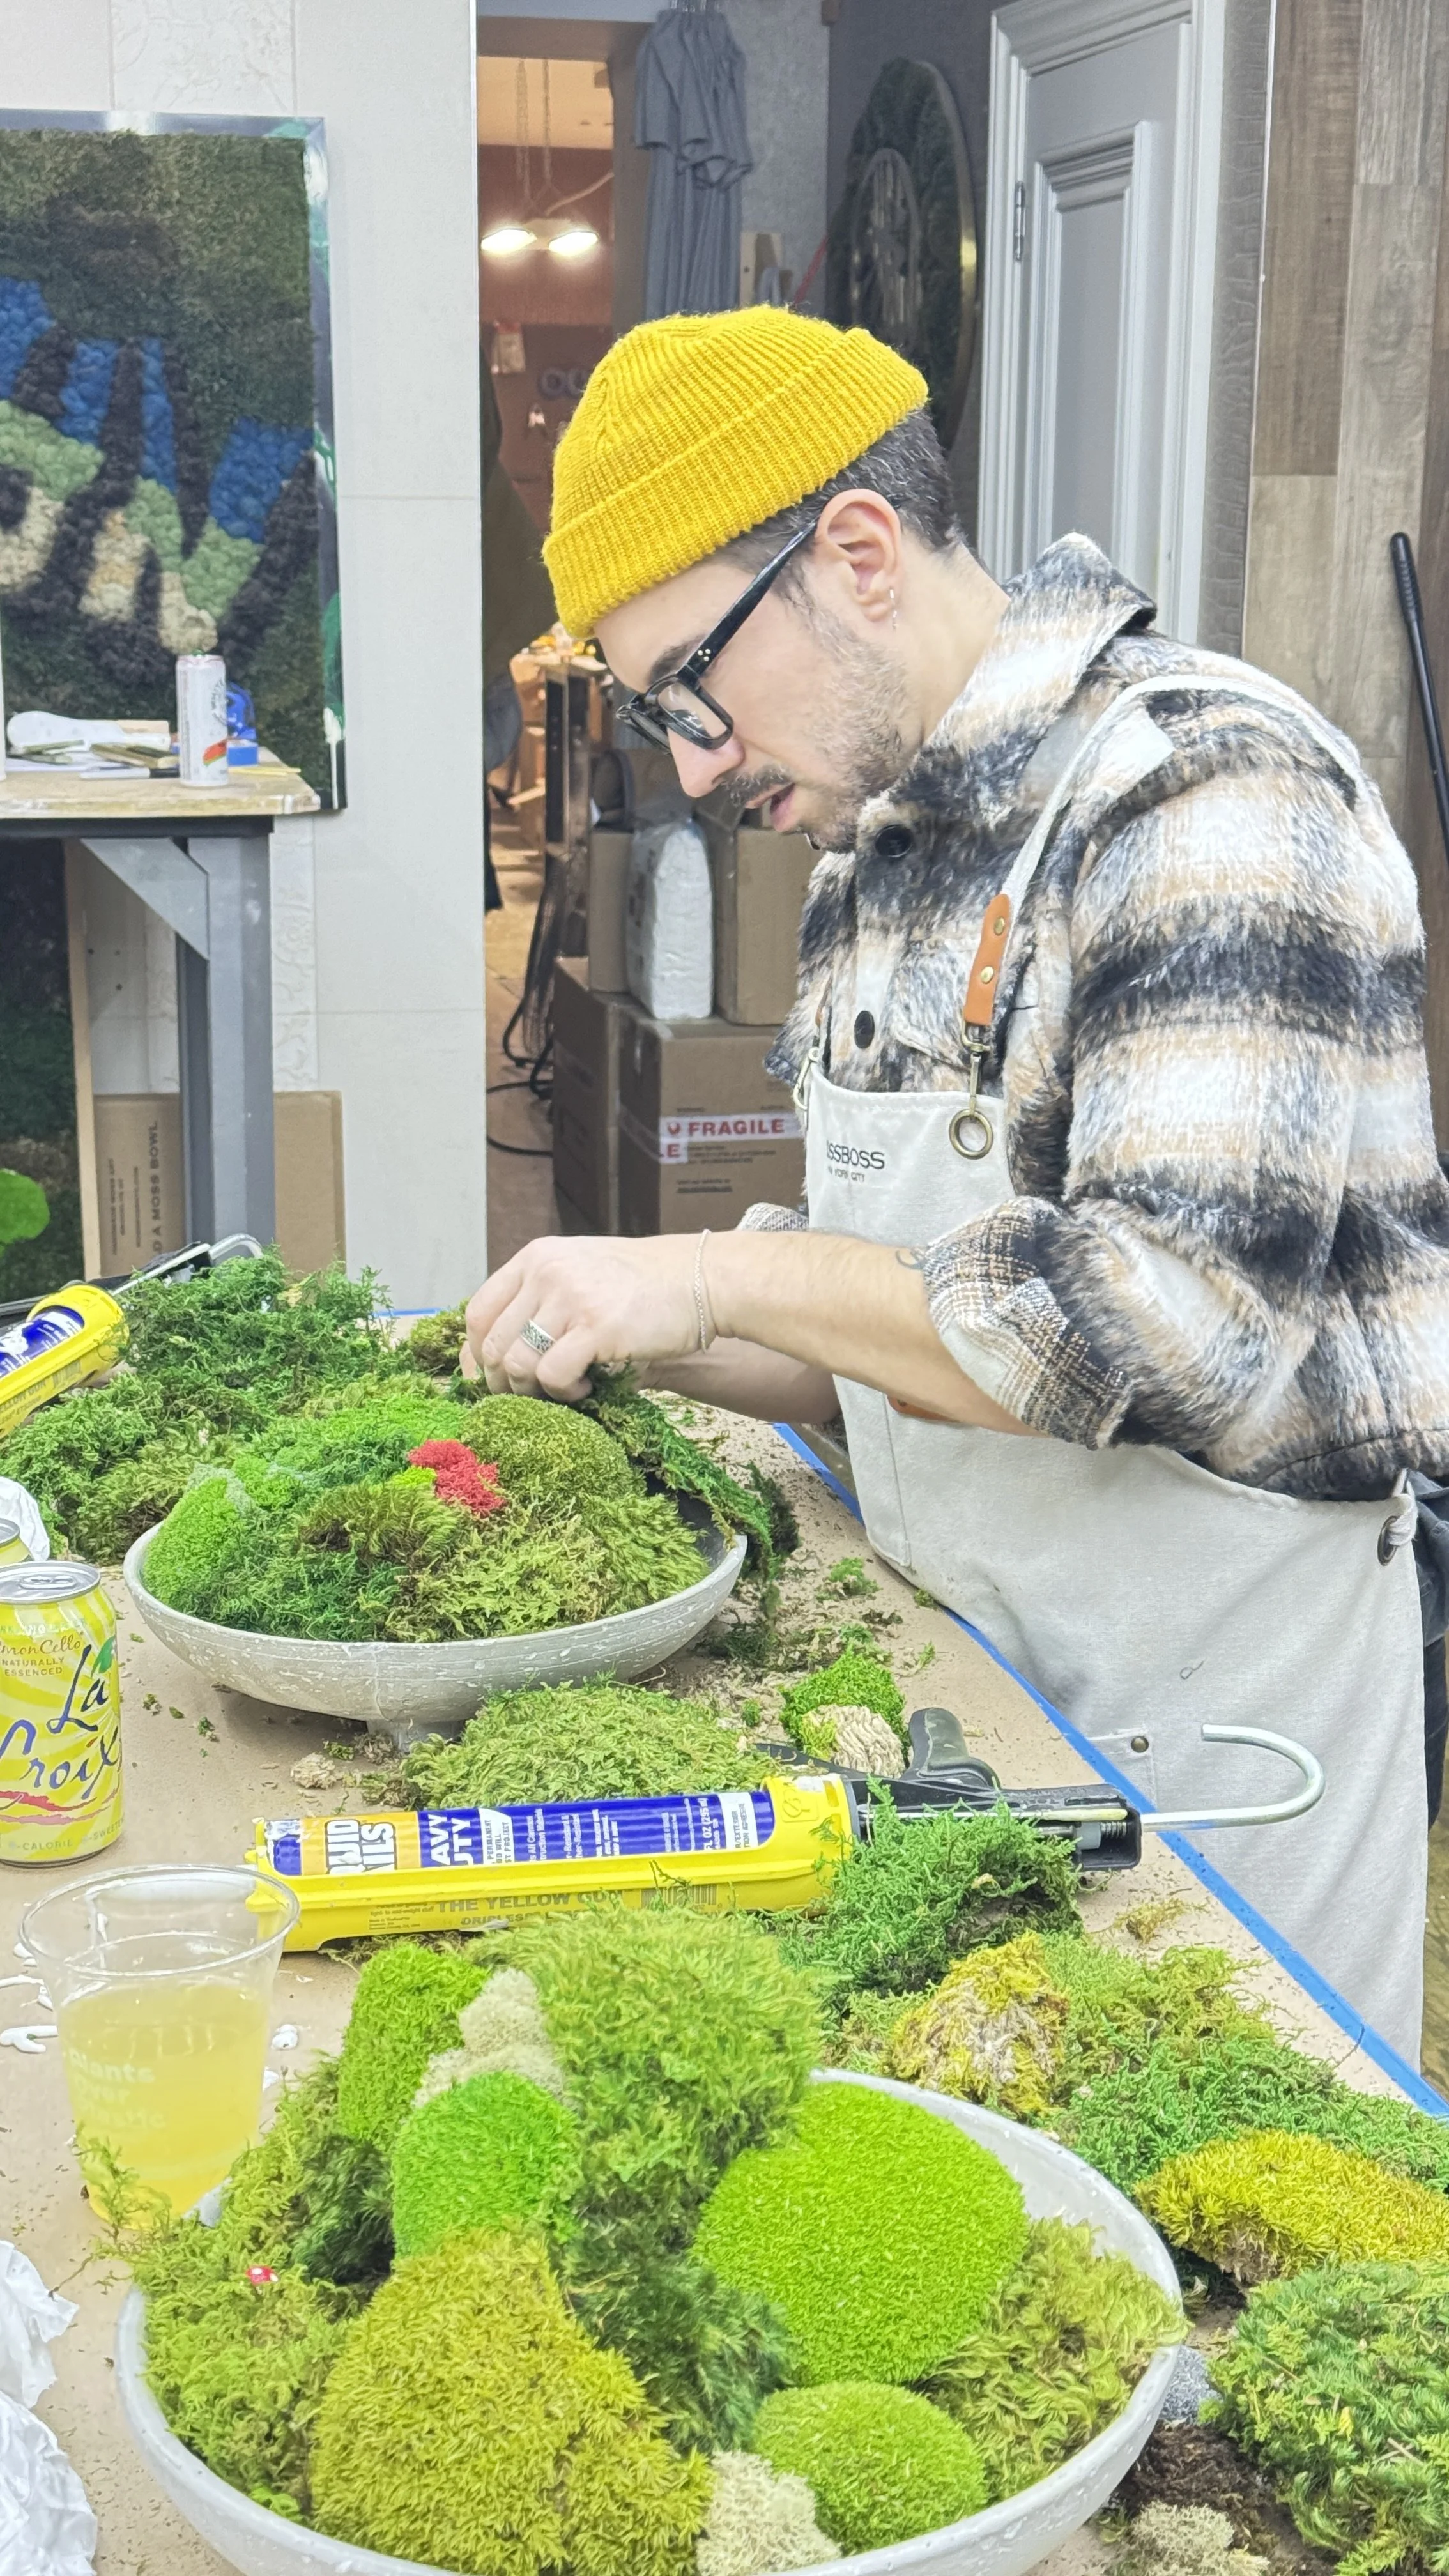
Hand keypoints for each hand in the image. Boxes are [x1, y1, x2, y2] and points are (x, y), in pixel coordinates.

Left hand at [463, 1233, 706, 1399]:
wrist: (703, 1279)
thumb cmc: (643, 1285)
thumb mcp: (580, 1274)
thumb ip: (538, 1304)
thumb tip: (485, 1360)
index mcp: (536, 1258)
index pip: (477, 1312)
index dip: (477, 1354)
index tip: (495, 1377)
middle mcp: (546, 1273)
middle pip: (491, 1344)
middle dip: (505, 1382)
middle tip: (534, 1393)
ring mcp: (570, 1297)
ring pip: (517, 1364)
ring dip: (536, 1390)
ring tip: (567, 1387)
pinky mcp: (596, 1327)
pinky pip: (553, 1376)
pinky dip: (565, 1393)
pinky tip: (587, 1386)